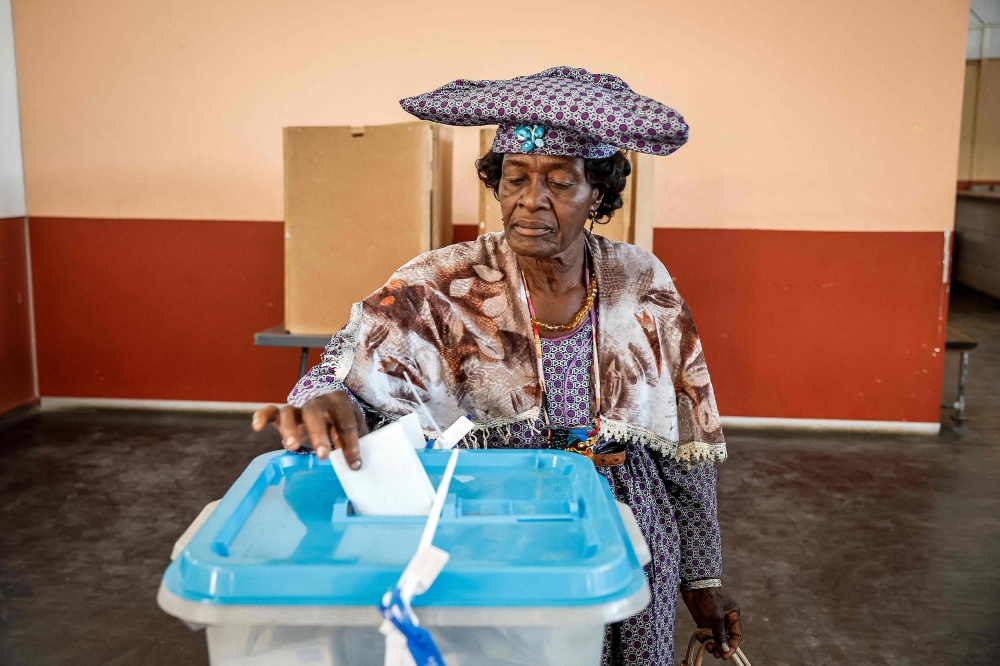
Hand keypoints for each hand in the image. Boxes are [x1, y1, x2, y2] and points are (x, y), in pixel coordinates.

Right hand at [252, 391, 367, 467]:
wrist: (326, 407)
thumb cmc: (341, 422)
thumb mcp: (354, 427)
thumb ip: (356, 440)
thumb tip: (357, 463)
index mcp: (340, 402)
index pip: (346, 423)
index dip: (351, 444)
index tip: (355, 465)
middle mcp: (317, 401)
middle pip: (315, 414)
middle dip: (319, 434)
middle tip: (323, 455)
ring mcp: (297, 406)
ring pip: (290, 412)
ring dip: (290, 429)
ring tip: (292, 447)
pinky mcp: (281, 413)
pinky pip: (269, 411)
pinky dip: (262, 416)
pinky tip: (257, 427)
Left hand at [682, 587, 741, 659]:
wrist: (693, 586)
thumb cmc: (709, 597)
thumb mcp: (716, 616)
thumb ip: (720, 633)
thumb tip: (724, 648)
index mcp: (732, 615)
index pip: (736, 635)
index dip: (732, 646)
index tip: (726, 655)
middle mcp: (724, 619)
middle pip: (725, 638)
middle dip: (721, 647)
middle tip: (715, 653)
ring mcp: (713, 621)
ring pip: (714, 638)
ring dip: (711, 644)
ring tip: (708, 647)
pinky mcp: (703, 621)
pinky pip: (704, 634)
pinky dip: (702, 637)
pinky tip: (699, 636)